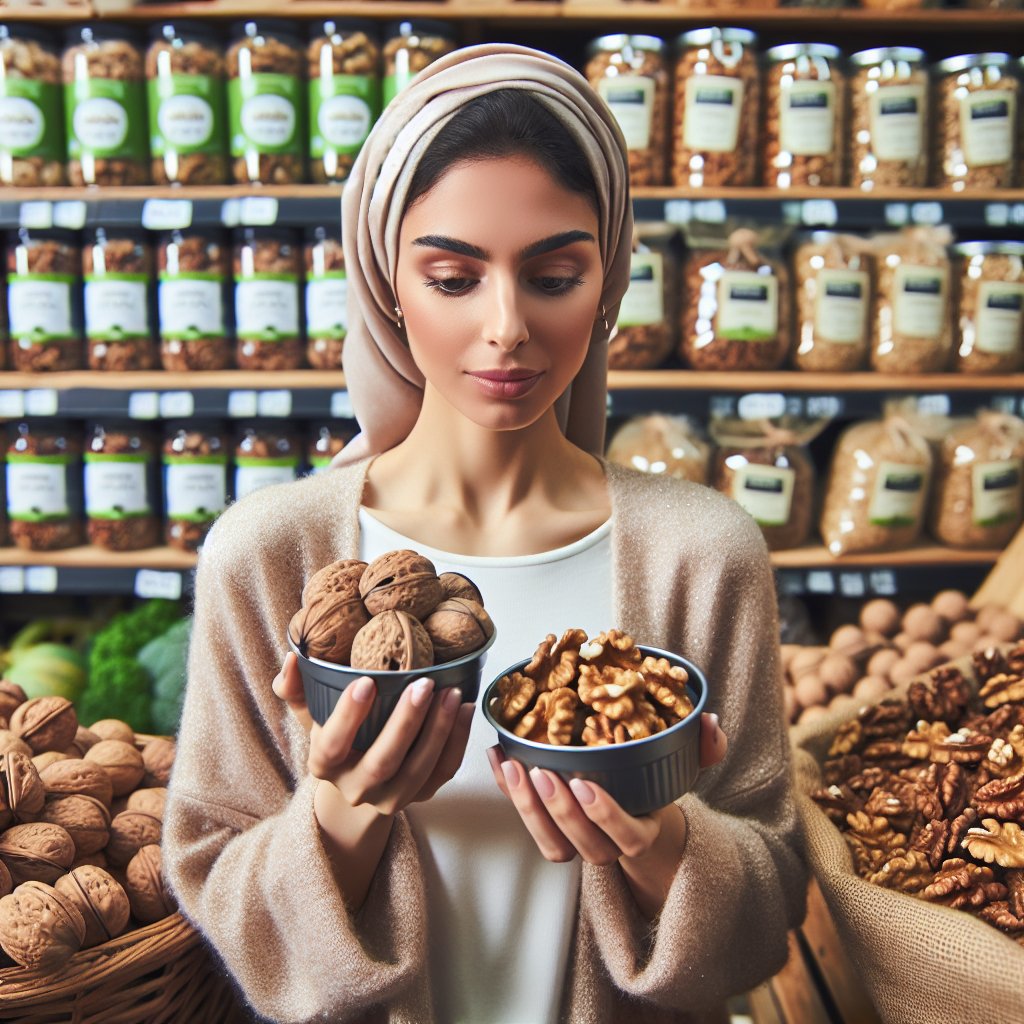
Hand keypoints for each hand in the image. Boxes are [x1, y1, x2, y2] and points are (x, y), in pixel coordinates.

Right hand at [273, 651, 473, 816]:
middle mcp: (357, 788)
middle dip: (405, 723)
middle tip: (423, 684)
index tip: (366, 682)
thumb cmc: (337, 736)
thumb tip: (293, 657)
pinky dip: (457, 741)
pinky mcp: (421, 795)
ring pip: (418, 770)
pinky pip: (443, 772)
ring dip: (438, 730)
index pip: (332, 746)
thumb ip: (297, 688)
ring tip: (452, 693)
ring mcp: (391, 797)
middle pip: (382, 762)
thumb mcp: (312, 714)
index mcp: (325, 765)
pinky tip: (465, 709)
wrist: (356, 781)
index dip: (348, 717)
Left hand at [486, 711, 727, 865]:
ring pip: (550, 843)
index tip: (585, 784)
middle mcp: (608, 846)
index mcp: (642, 831)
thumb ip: (706, 746)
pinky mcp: (550, 829)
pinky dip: (507, 791)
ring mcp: (577, 842)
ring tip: (512, 767)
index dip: (605, 815)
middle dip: (557, 811)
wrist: (637, 810)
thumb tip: (710, 723)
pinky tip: (498, 756)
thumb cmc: (656, 784)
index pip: (627, 837)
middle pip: (581, 844)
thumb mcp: (686, 765)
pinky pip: (526, 822)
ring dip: (526, 808)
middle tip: (541, 772)